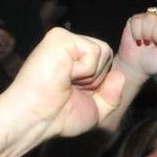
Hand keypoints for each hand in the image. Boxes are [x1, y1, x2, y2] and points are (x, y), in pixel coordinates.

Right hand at [3, 28, 124, 139]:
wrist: (36, 119)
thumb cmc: (59, 117)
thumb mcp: (96, 109)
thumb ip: (113, 95)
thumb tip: (119, 75)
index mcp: (74, 60)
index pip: (106, 62)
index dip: (100, 84)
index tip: (77, 94)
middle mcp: (68, 46)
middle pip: (108, 55)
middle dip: (98, 79)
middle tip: (71, 89)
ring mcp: (63, 40)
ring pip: (104, 51)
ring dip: (91, 76)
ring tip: (67, 82)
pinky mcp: (60, 37)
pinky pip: (93, 51)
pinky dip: (85, 70)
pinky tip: (65, 75)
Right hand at [115, 11, 156, 79]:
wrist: (136, 66)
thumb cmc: (156, 62)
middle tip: (155, 45)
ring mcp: (152, 19)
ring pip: (151, 18)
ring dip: (146, 34)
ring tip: (147, 42)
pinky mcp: (137, 19)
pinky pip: (137, 20)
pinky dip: (136, 33)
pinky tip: (139, 39)